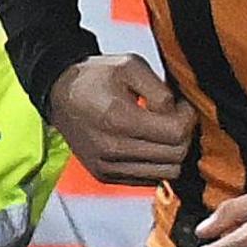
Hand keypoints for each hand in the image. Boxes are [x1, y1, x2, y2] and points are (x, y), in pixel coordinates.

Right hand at [49, 56, 192, 183]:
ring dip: (172, 152)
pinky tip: (147, 143)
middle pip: (175, 156)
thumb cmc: (93, 79)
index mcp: (118, 119)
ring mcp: (106, 166)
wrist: (59, 94)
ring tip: (161, 131)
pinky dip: (156, 164)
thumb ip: (160, 90)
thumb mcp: (130, 66)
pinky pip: (148, 180)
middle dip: (184, 135)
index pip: (176, 134)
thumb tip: (176, 113)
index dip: (187, 117)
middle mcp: (111, 149)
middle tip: (173, 117)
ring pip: (166, 173)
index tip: (181, 106)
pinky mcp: (105, 175)